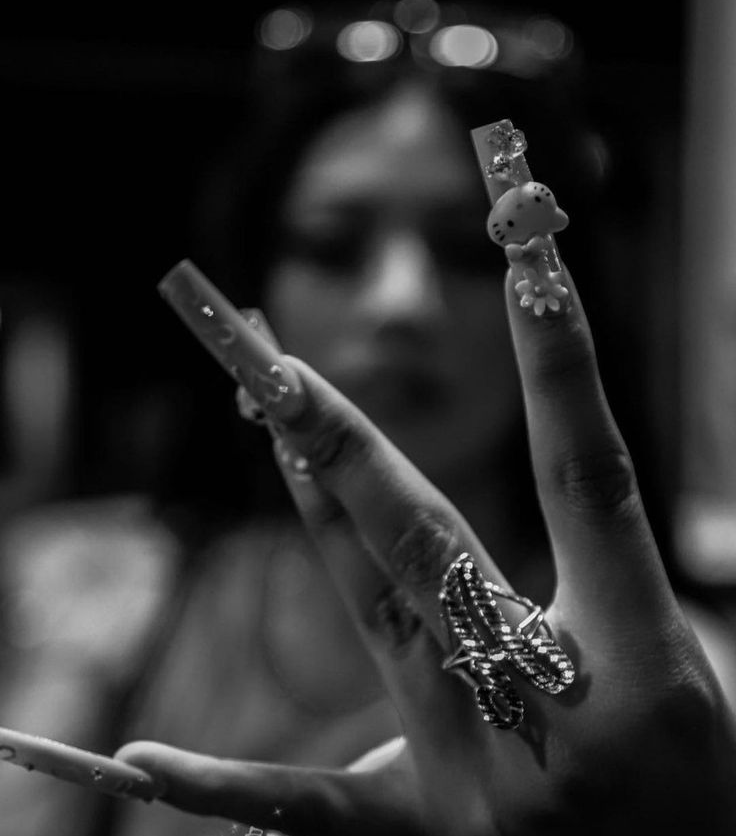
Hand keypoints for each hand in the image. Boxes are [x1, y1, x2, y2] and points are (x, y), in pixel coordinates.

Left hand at [115, 267, 735, 834]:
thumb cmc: (697, 781)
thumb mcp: (692, 667)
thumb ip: (613, 574)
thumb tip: (564, 470)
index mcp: (639, 659)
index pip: (587, 478)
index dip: (561, 369)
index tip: (530, 269)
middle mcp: (544, 711)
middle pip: (432, 540)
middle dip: (351, 442)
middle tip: (281, 363)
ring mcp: (474, 779)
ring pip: (373, 613)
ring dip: (315, 507)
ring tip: (266, 417)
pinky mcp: (428, 835)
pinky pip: (316, 812)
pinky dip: (226, 789)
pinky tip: (142, 761)